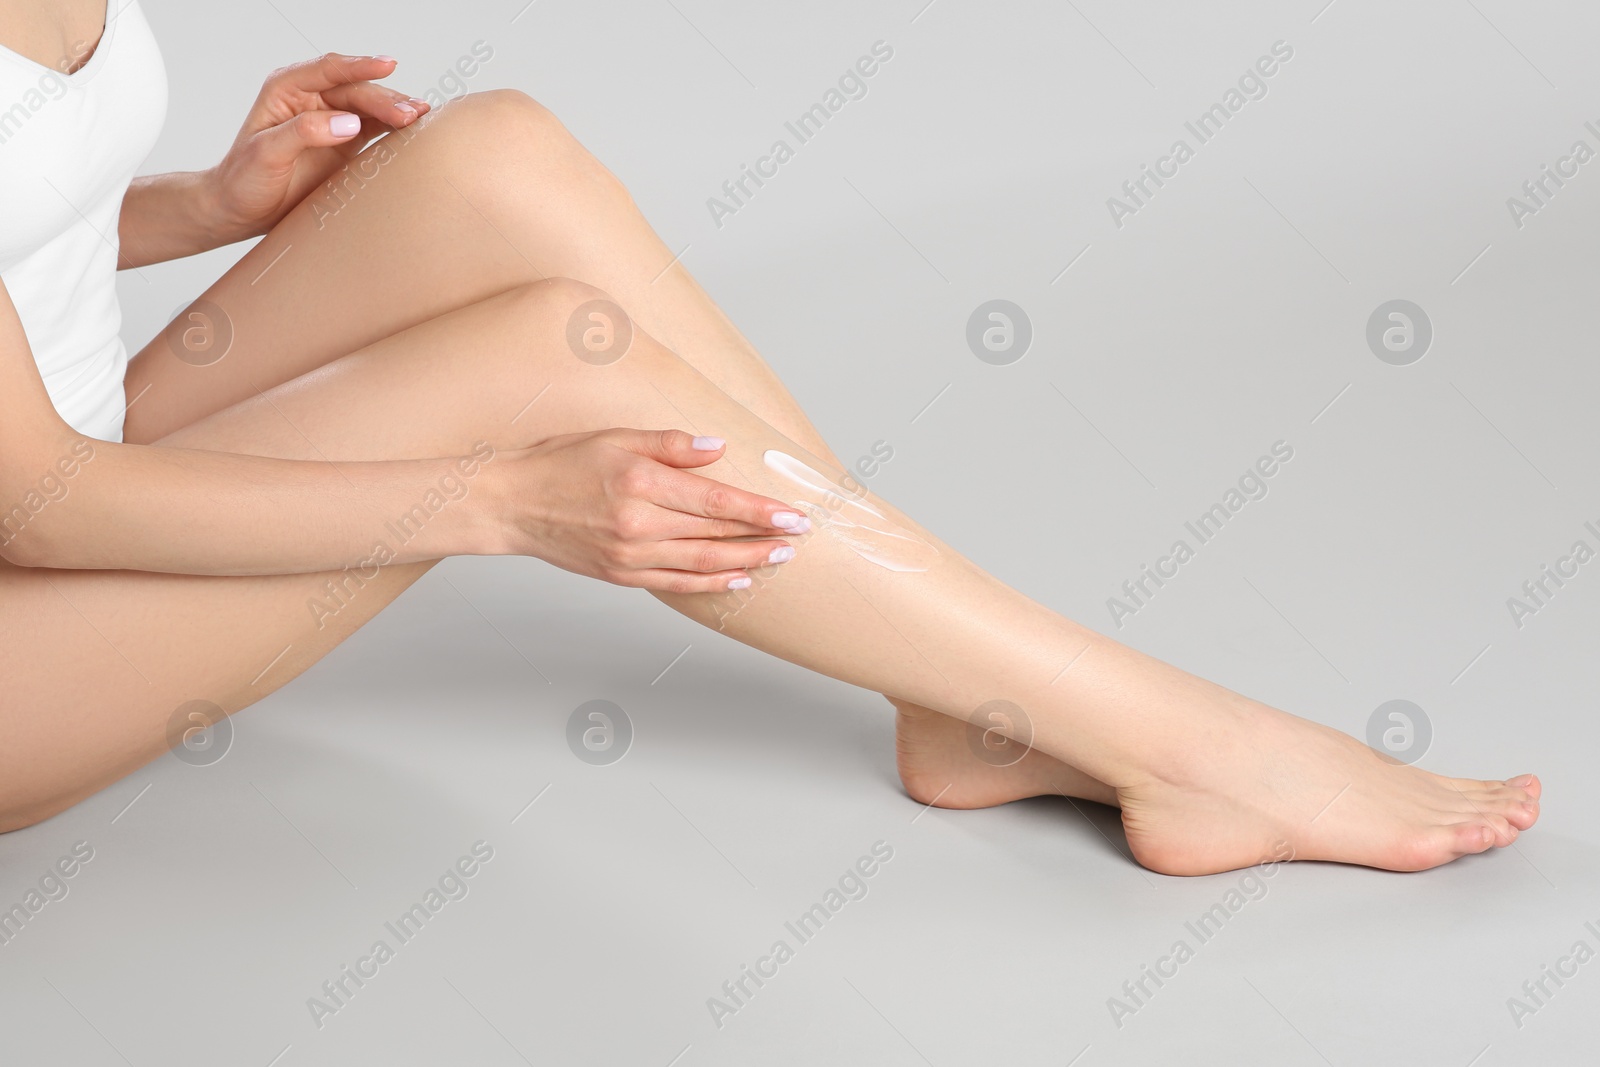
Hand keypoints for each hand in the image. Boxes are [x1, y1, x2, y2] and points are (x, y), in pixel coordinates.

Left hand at [203, 54, 431, 241]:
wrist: (241, 209)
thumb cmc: (244, 179)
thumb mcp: (266, 153)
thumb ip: (304, 132)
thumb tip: (348, 122)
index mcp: (287, 89)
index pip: (328, 69)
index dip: (359, 66)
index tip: (387, 65)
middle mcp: (311, 100)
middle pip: (356, 90)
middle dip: (385, 98)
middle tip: (412, 113)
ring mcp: (330, 121)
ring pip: (369, 108)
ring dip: (395, 111)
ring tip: (421, 116)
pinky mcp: (344, 144)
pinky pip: (374, 130)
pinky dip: (394, 129)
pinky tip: (412, 131)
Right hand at [504, 429, 810, 593]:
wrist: (512, 503)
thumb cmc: (561, 463)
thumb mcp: (615, 437)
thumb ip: (669, 445)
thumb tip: (717, 449)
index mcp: (641, 483)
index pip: (716, 502)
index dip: (759, 511)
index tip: (792, 514)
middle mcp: (639, 524)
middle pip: (716, 535)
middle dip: (763, 537)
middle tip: (798, 537)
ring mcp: (630, 555)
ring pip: (702, 563)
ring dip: (746, 562)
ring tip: (778, 558)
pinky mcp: (622, 575)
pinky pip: (677, 584)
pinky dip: (711, 584)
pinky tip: (737, 579)